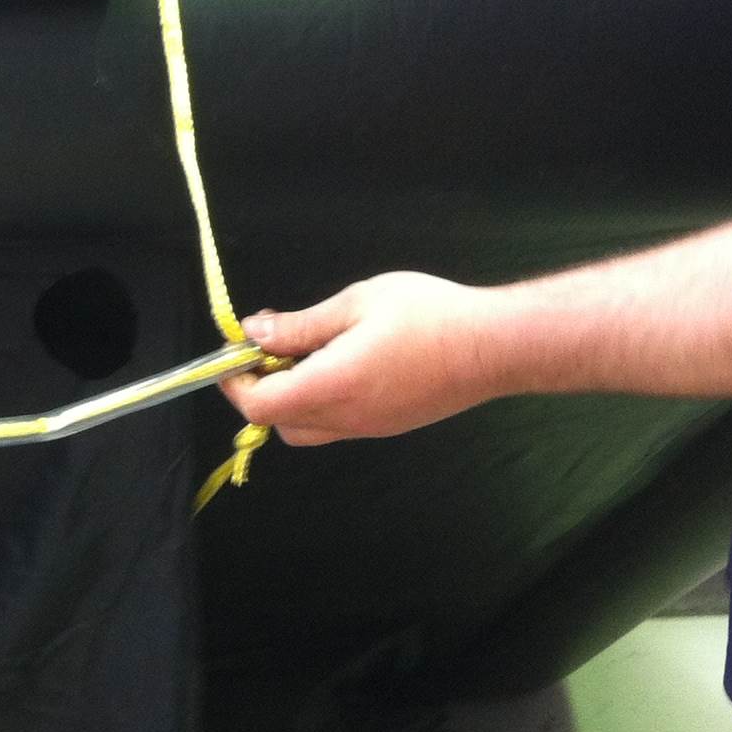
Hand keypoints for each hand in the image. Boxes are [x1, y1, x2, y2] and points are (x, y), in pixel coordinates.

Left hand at [221, 273, 509, 445]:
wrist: (495, 346)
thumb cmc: (429, 315)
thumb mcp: (356, 303)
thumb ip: (301, 324)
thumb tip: (255, 332)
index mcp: (333, 386)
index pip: (261, 405)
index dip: (236, 382)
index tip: (236, 351)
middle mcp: (347, 418)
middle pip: (279, 423)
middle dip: (262, 389)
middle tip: (272, 346)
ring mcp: (370, 428)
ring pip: (308, 428)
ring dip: (293, 397)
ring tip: (309, 350)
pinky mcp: (389, 426)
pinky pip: (338, 425)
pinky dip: (321, 401)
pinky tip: (340, 361)